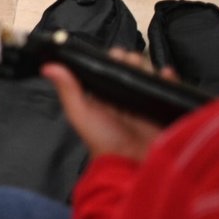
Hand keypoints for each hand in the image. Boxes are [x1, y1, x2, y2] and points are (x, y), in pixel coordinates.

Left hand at [43, 49, 174, 161]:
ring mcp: (144, 101)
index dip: (110, 58)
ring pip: (148, 76)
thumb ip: (68, 90)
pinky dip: (169, 79)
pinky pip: (168, 88)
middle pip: (130, 69)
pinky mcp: (163, 107)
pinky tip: (166, 75)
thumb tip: (49, 67)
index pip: (106, 69)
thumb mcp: (82, 114)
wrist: (133, 164)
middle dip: (131, 60)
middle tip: (130, 60)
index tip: (114, 53)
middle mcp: (123, 97)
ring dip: (149, 67)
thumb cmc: (104, 142)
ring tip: (145, 68)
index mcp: (102, 95)